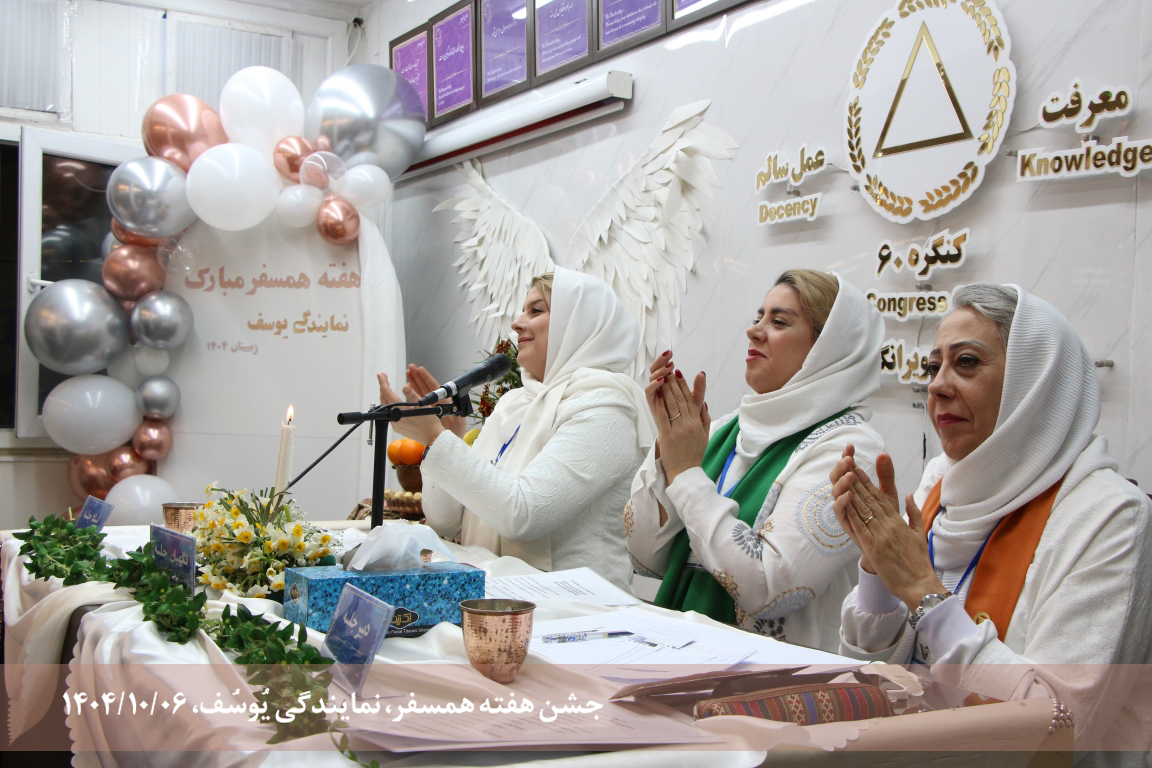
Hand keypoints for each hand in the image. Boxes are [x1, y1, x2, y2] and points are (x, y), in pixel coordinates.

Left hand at [376, 371, 445, 446]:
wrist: (432, 437)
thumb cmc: (430, 422)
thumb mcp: (423, 406)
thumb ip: (412, 395)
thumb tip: (405, 386)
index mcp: (400, 412)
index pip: (387, 394)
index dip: (383, 383)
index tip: (381, 375)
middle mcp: (394, 419)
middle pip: (384, 400)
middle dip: (383, 387)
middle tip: (383, 377)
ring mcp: (395, 424)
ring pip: (386, 407)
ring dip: (386, 395)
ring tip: (387, 387)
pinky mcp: (398, 427)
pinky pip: (390, 413)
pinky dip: (390, 404)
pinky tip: (393, 401)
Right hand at [405, 365, 467, 437]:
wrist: (447, 442)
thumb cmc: (454, 433)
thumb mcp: (458, 422)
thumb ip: (457, 414)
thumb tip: (454, 408)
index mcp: (444, 402)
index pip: (434, 387)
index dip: (427, 378)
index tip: (420, 370)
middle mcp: (435, 402)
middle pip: (425, 386)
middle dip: (418, 376)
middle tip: (411, 367)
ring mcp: (429, 406)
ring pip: (420, 391)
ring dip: (414, 381)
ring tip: (407, 372)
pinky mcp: (423, 411)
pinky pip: (416, 400)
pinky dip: (411, 392)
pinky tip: (406, 386)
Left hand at [647, 356, 709, 484]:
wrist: (686, 472)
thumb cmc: (695, 453)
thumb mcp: (705, 434)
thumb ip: (704, 417)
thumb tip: (702, 401)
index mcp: (698, 422)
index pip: (691, 399)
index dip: (685, 385)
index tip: (679, 374)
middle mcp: (690, 423)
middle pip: (681, 399)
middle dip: (674, 383)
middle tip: (668, 370)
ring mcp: (679, 429)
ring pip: (673, 405)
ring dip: (667, 390)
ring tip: (663, 377)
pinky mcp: (668, 436)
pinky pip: (664, 417)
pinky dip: (660, 405)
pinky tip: (657, 394)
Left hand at [830, 445, 945, 610]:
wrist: (921, 585)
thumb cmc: (919, 562)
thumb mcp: (919, 533)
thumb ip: (914, 513)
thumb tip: (909, 495)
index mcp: (899, 522)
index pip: (881, 498)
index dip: (868, 483)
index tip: (858, 469)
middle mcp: (890, 525)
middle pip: (870, 500)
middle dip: (857, 481)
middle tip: (846, 465)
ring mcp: (882, 536)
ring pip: (864, 510)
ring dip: (851, 493)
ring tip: (842, 477)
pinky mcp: (874, 549)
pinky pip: (860, 528)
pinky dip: (851, 514)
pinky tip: (844, 503)